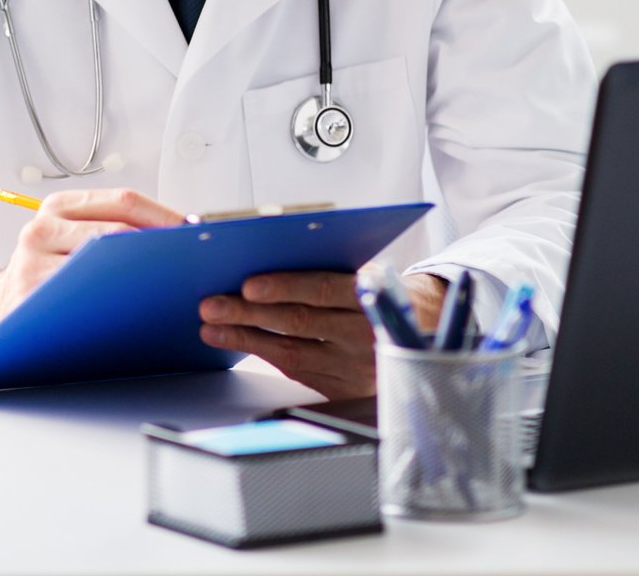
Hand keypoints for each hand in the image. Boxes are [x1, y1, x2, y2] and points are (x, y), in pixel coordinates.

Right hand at [0, 188, 182, 364]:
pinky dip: (118, 302)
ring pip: (102, 263)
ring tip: (173, 284)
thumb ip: (111, 228)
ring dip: (144, 275)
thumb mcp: (70, 239)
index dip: (165, 215)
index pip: (123, 201)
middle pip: (116, 230)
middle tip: (193, 260)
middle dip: (160, 245)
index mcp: (58, 206)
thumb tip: (181, 231)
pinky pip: (85, 298)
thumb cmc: (49, 275)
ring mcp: (32, 263)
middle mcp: (42, 228)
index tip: (196, 232)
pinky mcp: (31, 297)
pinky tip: (140, 309)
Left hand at [199, 270, 451, 397]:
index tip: (248, 284)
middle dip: (248, 314)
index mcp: (372, 296)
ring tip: (211, 327)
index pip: (324, 289)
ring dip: (245, 338)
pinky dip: (263, 355)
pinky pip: (297, 371)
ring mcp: (354, 367)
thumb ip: (329, 269)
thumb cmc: (384, 292)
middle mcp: (364, 334)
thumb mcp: (369, 272)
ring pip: (291, 352)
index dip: (285, 287)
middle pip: (299, 322)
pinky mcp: (344, 388)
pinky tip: (237, 343)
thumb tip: (267, 251)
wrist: (426, 332)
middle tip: (211, 306)